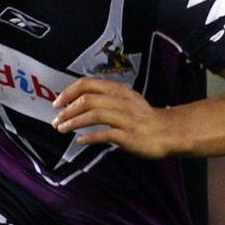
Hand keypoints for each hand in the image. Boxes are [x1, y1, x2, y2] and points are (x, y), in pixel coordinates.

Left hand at [52, 79, 172, 158]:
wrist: (168, 131)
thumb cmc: (144, 118)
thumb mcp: (126, 100)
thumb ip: (106, 98)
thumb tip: (79, 102)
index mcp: (119, 90)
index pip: (88, 84)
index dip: (69, 92)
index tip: (58, 103)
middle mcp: (121, 101)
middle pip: (88, 99)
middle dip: (68, 110)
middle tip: (56, 120)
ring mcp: (126, 118)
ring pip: (94, 115)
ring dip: (74, 122)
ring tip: (62, 129)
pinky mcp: (129, 135)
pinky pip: (105, 134)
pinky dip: (90, 137)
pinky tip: (80, 141)